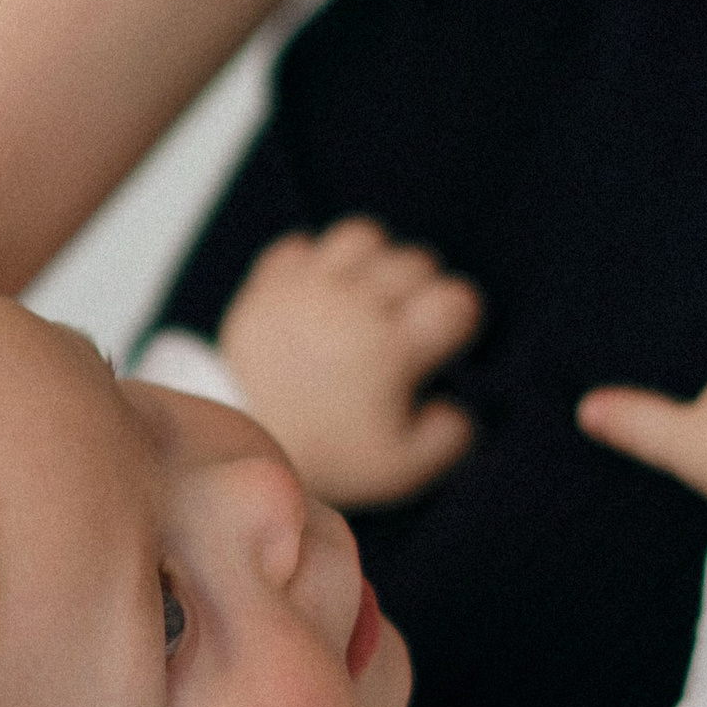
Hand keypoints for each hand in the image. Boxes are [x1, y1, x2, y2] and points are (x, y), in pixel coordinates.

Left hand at [216, 219, 481, 508]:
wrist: (248, 447)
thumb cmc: (331, 458)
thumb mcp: (401, 468)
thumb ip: (448, 438)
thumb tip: (458, 405)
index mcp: (391, 349)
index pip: (454, 300)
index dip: (459, 316)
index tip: (443, 337)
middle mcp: (352, 308)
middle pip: (414, 262)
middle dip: (422, 289)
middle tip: (407, 321)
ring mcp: (307, 291)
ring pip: (360, 238)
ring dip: (373, 262)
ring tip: (366, 295)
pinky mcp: (268, 287)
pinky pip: (299, 247)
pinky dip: (314, 265)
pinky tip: (319, 296)